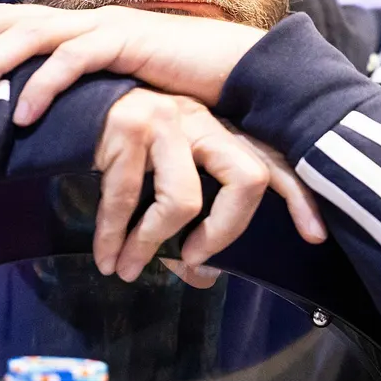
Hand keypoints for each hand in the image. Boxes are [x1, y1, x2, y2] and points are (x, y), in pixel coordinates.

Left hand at [0, 4, 264, 125]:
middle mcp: (82, 19)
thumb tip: (36, 128)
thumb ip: (79, 103)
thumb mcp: (116, 96)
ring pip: (30, 34)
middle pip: (0, 21)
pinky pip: (77, 58)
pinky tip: (23, 115)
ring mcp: (105, 26)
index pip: (1, 26)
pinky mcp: (132, 41)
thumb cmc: (184, 89)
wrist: (245, 72)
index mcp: (73, 29)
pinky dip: (45, 84)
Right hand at [92, 89, 325, 281]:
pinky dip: (115, 237)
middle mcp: (202, 120)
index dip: (299, 199)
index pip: (272, 163)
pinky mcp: (127, 125)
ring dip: (151, 244)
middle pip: (247, 178)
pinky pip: (126, 198)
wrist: (64, 103)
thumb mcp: (161, 172)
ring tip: (128, 269)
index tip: (315, 237)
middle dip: (225, 232)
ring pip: (183, 199)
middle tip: (193, 261)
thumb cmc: (118, 148)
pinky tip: (108, 258)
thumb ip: (187, 216)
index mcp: (218, 131)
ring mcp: (166, 119)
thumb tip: (200, 277)